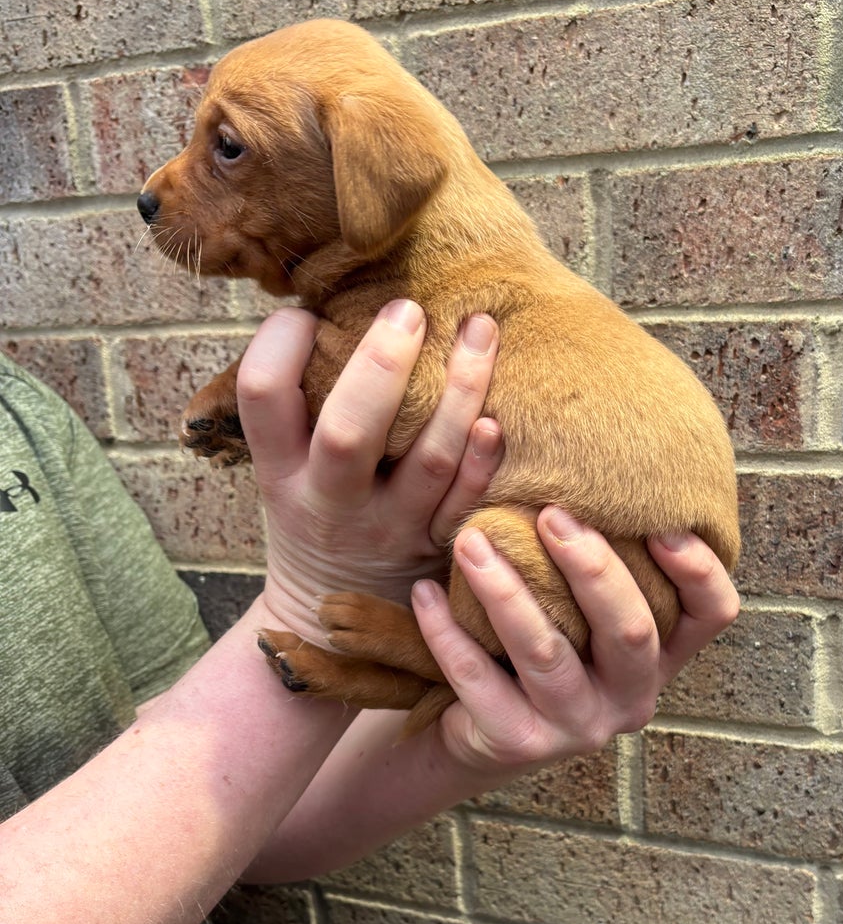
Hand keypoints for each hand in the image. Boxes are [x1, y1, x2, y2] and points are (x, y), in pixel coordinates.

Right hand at [236, 301, 501, 641]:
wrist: (328, 623)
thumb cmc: (313, 515)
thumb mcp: (284, 470)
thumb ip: (300, 406)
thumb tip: (332, 301)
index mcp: (280, 471)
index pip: (264, 395)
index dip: (281, 342)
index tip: (311, 315)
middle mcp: (330, 501)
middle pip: (350, 431)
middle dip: (382, 365)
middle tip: (409, 308)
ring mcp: (389, 529)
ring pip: (429, 460)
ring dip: (461, 392)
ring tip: (481, 329)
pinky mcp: (435, 549)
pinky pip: (467, 503)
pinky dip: (484, 462)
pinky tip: (498, 421)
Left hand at [411, 507, 739, 776]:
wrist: (474, 732)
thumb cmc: (537, 642)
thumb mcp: (577, 607)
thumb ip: (597, 557)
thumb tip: (594, 457)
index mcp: (660, 656)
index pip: (712, 614)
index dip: (699, 568)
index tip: (662, 521)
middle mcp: (631, 698)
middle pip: (631, 631)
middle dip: (591, 567)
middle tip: (549, 514)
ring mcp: (578, 727)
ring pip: (547, 652)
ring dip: (505, 589)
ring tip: (470, 541)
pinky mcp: (519, 743)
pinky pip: (480, 681)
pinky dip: (449, 633)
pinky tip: (426, 595)